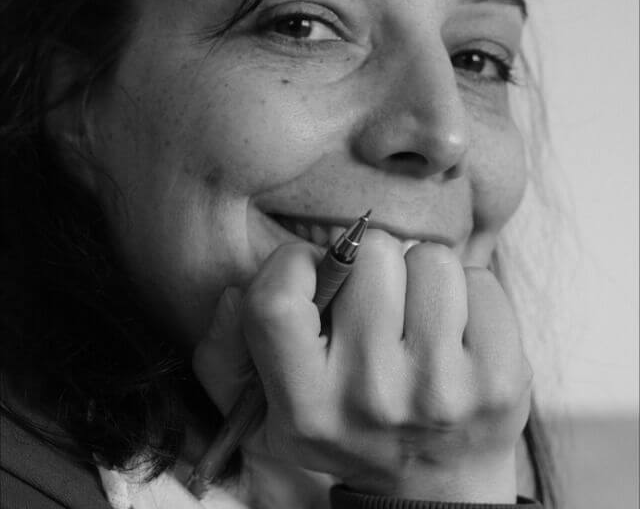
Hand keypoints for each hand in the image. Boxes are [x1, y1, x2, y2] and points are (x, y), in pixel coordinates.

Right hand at [193, 231, 531, 502]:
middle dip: (372, 264)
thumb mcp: (270, 406)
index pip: (277, 300)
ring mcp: (444, 390)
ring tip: (418, 319)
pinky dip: (468, 293)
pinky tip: (458, 333)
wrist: (436, 488)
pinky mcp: (502, 380)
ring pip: (432, 259)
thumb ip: (228, 349)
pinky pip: (481, 280)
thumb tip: (235, 292)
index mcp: (306, 406)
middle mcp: (374, 398)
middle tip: (379, 302)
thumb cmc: (350, 426)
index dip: (293, 264)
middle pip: (372, 254)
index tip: (314, 274)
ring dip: (422, 276)